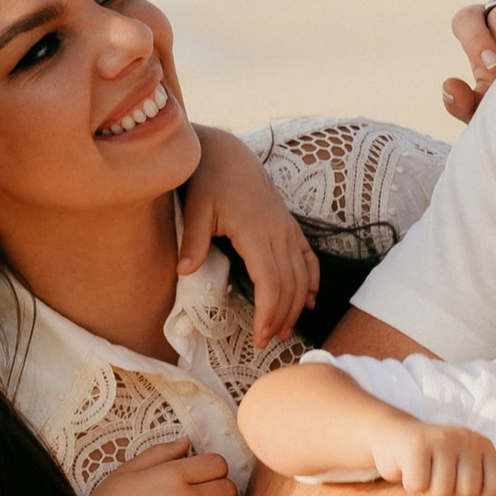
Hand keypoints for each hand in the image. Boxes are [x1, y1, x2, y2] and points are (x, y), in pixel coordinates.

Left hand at [179, 130, 321, 350]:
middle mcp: (277, 232)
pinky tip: (308, 301)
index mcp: (255, 231)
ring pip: (301, 275)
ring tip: (283, 330)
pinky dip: (311, 281)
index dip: (268, 312)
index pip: (270, 281)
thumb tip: (184, 273)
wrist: (227, 153)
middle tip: (266, 343)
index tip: (258, 337)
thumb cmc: (208, 180)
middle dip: (281, 317)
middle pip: (289, 284)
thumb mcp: (195, 207)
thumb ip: (193, 240)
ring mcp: (286, 228)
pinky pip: (307, 258)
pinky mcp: (288, 225)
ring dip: (296, 305)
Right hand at [379, 419, 495, 495]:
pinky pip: (419, 486)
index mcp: (484, 445)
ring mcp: (442, 439)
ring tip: (424, 476)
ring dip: (429, 493)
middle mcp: (467, 438)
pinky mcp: (417, 445)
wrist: (393, 438)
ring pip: (443, 491)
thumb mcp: (462, 477)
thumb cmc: (432, 464)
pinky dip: (412, 487)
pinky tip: (409, 472)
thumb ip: (485, 494)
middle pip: (468, 492)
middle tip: (436, 481)